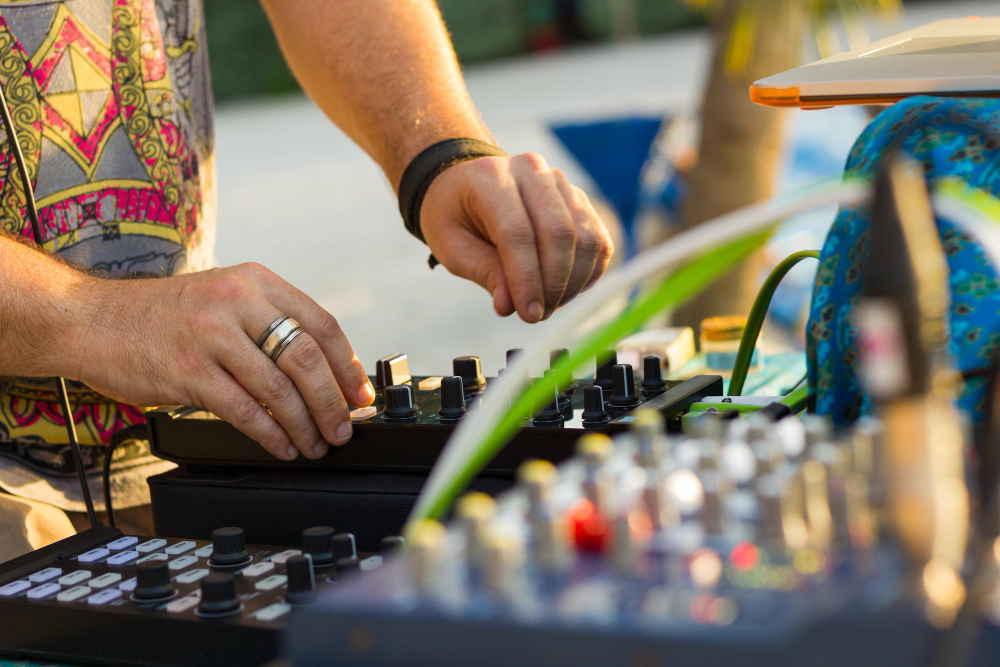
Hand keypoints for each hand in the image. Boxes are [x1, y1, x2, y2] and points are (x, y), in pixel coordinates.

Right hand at [70, 263, 373, 460]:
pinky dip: (271, 434)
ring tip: (316, 443)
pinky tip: (282, 446)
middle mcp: (237, 301)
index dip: (348, 365)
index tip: (361, 395)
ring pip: (279, 387)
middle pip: (306, 357)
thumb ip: (268, 322)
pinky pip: (244, 410)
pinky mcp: (188, 371)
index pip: (321, 323)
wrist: (91, 319)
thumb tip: (323, 371)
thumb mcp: (223, 297)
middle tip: (343, 428)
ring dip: (305, 424)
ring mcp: (212, 335)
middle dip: (332, 401)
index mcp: (255, 281)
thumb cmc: (163, 316)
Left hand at [419, 153, 613, 322]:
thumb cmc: (456, 216)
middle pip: (560, 233)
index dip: (527, 280)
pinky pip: (599, 241)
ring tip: (549, 304)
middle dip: (554, 285)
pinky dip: (589, 274)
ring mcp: (561, 183)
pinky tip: (566, 290)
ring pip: (586, 238)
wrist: (468, 185)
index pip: (518, 233)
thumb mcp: (452, 246)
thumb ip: (483, 272)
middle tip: (538, 315)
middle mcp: (532, 171)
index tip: (528, 315)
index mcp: (492, 178)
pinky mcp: (580, 200)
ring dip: (573, 282)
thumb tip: (511, 306)